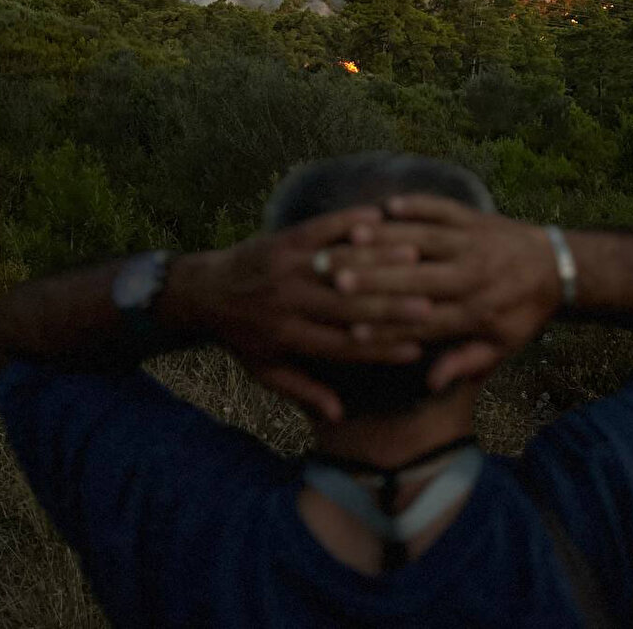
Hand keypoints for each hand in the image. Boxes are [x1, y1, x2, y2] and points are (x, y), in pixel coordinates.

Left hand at [176, 206, 437, 421]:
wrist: (201, 291)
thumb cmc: (241, 337)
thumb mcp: (266, 371)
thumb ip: (303, 390)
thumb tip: (339, 416)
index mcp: (287, 337)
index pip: (342, 346)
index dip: (381, 348)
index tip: (417, 349)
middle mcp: (287, 303)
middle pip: (347, 306)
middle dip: (391, 306)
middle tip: (430, 305)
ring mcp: (285, 268)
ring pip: (340, 265)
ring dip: (379, 260)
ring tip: (417, 259)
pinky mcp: (283, 240)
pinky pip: (321, 228)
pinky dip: (351, 222)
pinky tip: (382, 217)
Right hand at [334, 195, 562, 391]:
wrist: (558, 268)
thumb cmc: (522, 313)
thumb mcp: (501, 347)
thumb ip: (465, 363)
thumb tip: (431, 383)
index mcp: (475, 313)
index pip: (423, 321)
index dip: (387, 325)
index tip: (351, 328)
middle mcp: (472, 276)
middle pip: (416, 279)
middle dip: (375, 278)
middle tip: (336, 279)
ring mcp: (473, 243)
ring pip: (424, 239)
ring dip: (386, 238)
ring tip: (351, 238)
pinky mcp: (474, 218)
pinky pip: (442, 209)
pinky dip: (417, 205)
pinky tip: (388, 205)